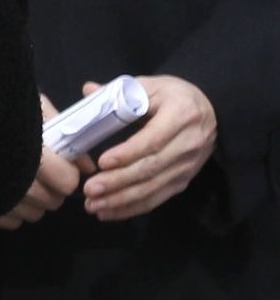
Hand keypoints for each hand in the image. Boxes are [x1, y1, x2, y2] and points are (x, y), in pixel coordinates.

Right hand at [0, 94, 81, 229]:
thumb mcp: (32, 107)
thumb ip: (64, 131)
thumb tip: (88, 166)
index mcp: (33, 155)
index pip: (67, 182)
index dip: (67, 175)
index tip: (60, 166)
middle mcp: (16, 182)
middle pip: (51, 201)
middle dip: (51, 189)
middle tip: (40, 173)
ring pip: (32, 215)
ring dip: (32, 202)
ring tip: (20, 182)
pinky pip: (8, 222)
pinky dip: (11, 212)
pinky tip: (4, 194)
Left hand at [82, 76, 216, 221]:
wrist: (211, 112)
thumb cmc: (174, 97)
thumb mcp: (152, 86)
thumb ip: (120, 91)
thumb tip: (88, 90)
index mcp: (181, 115)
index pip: (153, 139)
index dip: (128, 153)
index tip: (102, 162)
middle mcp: (188, 143)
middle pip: (151, 168)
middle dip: (118, 182)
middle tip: (90, 189)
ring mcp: (187, 166)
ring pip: (152, 188)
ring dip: (120, 200)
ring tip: (93, 205)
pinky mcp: (183, 181)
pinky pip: (156, 199)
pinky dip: (130, 209)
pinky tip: (107, 212)